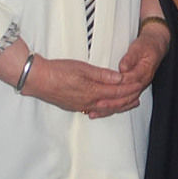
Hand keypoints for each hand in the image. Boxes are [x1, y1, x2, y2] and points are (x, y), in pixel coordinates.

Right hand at [21, 56, 143, 116]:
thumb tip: (119, 78)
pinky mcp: (74, 106)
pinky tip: (106, 108)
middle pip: (114, 104)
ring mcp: (81, 106)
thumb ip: (102, 74)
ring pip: (105, 109)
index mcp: (93, 92)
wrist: (38, 80)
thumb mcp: (83, 68)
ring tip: (129, 104)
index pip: (117, 92)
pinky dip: (106, 109)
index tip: (139, 84)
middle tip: (139, 96)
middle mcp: (89, 102)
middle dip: (128, 100)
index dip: (130, 89)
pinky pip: (95, 110)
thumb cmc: (58, 71)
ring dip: (119, 106)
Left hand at [89, 26, 169, 117]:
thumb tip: (123, 67)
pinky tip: (105, 109)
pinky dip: (115, 107)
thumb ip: (130, 58)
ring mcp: (139, 87)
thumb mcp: (138, 48)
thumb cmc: (147, 47)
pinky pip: (125, 101)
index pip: (130, 82)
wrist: (155, 47)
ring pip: (126, 102)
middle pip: (128, 97)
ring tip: (99, 110)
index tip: (105, 89)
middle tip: (99, 104)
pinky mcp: (134, 88)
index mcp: (144, 72)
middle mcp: (142, 82)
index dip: (117, 86)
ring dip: (112, 107)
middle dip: (113, 102)